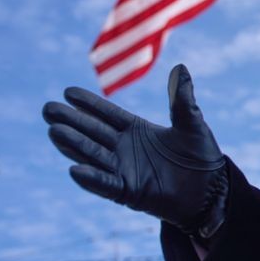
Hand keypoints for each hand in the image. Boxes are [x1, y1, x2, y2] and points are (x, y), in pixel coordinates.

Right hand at [42, 64, 227, 235]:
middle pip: (93, 132)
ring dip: (73, 145)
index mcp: (137, 130)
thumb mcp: (191, 124)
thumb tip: (181, 68)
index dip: (89, 104)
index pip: (107, 114)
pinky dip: (92, 179)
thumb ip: (182, 99)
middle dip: (71, 121)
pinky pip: (107, 185)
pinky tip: (74, 170)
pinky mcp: (130, 192)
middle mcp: (125, 149)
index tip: (68, 91)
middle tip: (48, 108)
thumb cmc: (201, 157)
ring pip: (93, 155)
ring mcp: (125, 171)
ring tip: (53, 131)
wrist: (212, 190)